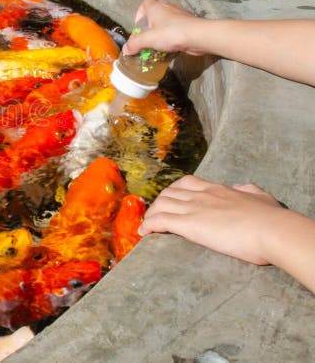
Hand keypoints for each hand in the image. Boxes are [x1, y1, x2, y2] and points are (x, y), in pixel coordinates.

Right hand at [122, 0, 206, 56]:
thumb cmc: (171, 33)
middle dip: (150, 26)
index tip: (139, 28)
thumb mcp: (147, 39)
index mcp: (156, 7)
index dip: (140, 14)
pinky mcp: (189, 23)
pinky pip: (176, 28)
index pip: (145, 3)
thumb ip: (135, 44)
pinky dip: (172, 36)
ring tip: (159, 44)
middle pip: (155, 13)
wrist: (199, 36)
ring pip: (167, 21)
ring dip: (161, 31)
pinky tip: (171, 46)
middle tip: (148, 38)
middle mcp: (168, 7)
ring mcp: (180, 14)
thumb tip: (126, 50)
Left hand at [138, 175, 283, 264]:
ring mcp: (194, 208)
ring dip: (151, 214)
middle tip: (156, 215)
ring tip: (147, 225)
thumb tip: (241, 187)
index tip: (171, 200)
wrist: (272, 230)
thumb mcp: (261, 196)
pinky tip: (143, 232)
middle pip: (170, 192)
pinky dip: (148, 225)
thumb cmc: (271, 218)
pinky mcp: (190, 224)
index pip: (188, 183)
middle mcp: (202, 195)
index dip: (175, 191)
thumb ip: (249, 190)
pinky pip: (160, 221)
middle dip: (160, 203)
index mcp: (218, 189)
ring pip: (161, 204)